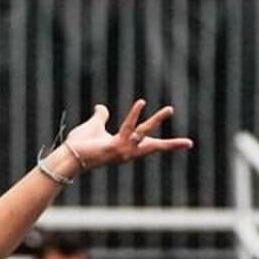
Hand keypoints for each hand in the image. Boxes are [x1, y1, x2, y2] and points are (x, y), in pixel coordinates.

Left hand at [60, 100, 192, 171]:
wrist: (68, 157)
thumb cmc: (80, 145)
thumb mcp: (94, 126)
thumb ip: (101, 116)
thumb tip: (101, 107)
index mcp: (126, 147)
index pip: (150, 145)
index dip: (166, 145)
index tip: (187, 145)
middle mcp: (127, 152)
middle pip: (153, 147)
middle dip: (171, 145)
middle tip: (190, 143)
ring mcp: (122, 150)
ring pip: (144, 134)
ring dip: (156, 121)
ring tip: (170, 109)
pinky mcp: (114, 147)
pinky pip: (128, 128)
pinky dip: (133, 115)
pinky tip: (141, 102)